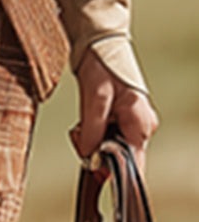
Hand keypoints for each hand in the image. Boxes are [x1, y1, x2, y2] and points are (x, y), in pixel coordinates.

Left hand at [70, 47, 158, 175]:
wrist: (98, 48)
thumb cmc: (103, 67)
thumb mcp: (95, 99)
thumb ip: (93, 131)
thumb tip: (89, 156)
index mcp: (141, 123)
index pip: (134, 164)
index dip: (113, 172)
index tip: (96, 173)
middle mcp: (141, 128)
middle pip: (117, 159)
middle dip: (94, 152)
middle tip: (80, 134)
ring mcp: (131, 126)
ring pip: (108, 151)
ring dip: (90, 143)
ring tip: (81, 125)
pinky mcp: (120, 123)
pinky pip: (104, 140)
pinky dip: (91, 136)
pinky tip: (85, 124)